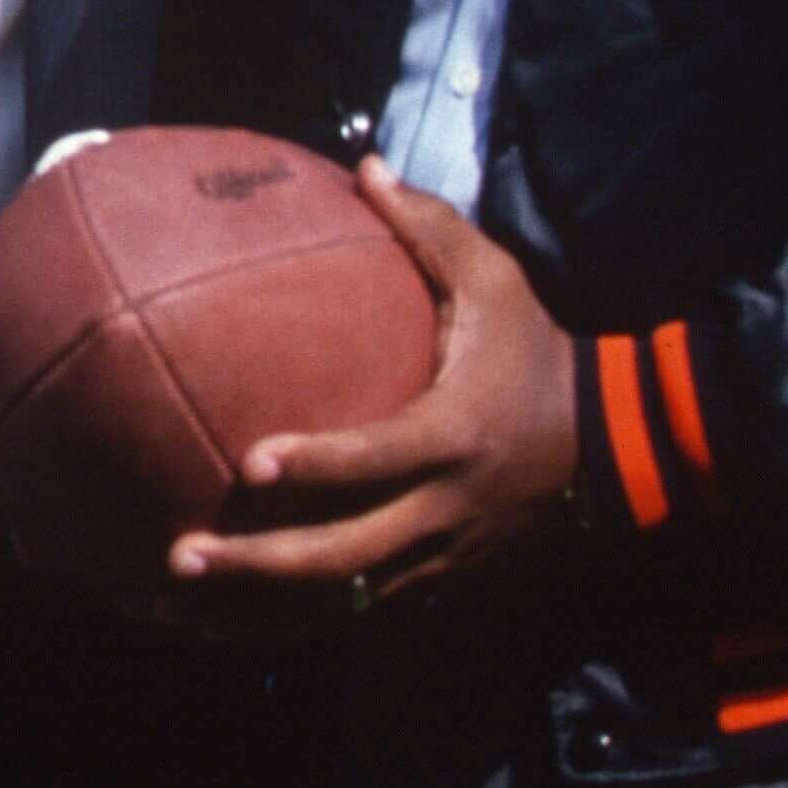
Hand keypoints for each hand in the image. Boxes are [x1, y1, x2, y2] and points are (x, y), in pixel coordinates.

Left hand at [166, 158, 578, 612]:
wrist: (609, 445)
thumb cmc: (535, 351)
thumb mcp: (498, 282)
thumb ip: (429, 229)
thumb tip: (362, 166)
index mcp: (455, 435)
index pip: (380, 458)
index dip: (319, 464)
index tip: (251, 463)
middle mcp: (446, 508)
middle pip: (348, 555)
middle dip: (262, 563)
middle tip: (181, 552)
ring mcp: (443, 554)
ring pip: (347, 597)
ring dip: (264, 605)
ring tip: (178, 596)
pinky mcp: (439, 577)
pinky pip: (361, 607)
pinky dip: (296, 618)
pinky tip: (224, 621)